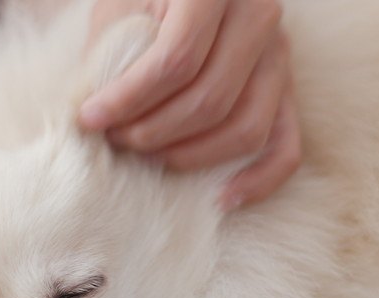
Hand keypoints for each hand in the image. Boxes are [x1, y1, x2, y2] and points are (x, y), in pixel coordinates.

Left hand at [80, 0, 300, 210]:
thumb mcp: (123, 7)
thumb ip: (114, 52)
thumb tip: (96, 119)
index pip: (176, 61)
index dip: (129, 99)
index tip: (90, 118)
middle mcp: (258, 17)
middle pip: (211, 99)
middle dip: (154, 131)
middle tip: (116, 140)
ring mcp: (279, 56)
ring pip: (247, 128)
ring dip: (191, 156)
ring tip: (147, 158)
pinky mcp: (288, 90)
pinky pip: (286, 147)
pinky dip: (258, 180)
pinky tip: (220, 199)